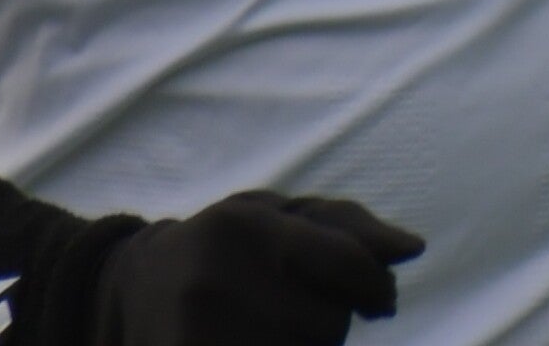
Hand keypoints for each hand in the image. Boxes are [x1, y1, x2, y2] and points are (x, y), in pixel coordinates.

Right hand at [94, 192, 425, 345]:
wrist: (135, 292)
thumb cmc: (228, 247)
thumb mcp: (278, 215)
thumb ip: (348, 225)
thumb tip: (413, 248)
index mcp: (245, 227)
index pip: (347, 263)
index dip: (374, 284)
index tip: (376, 295)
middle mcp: (218, 281)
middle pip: (330, 322)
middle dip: (328, 317)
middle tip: (289, 306)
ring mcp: (202, 337)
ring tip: (268, 328)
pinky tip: (260, 340)